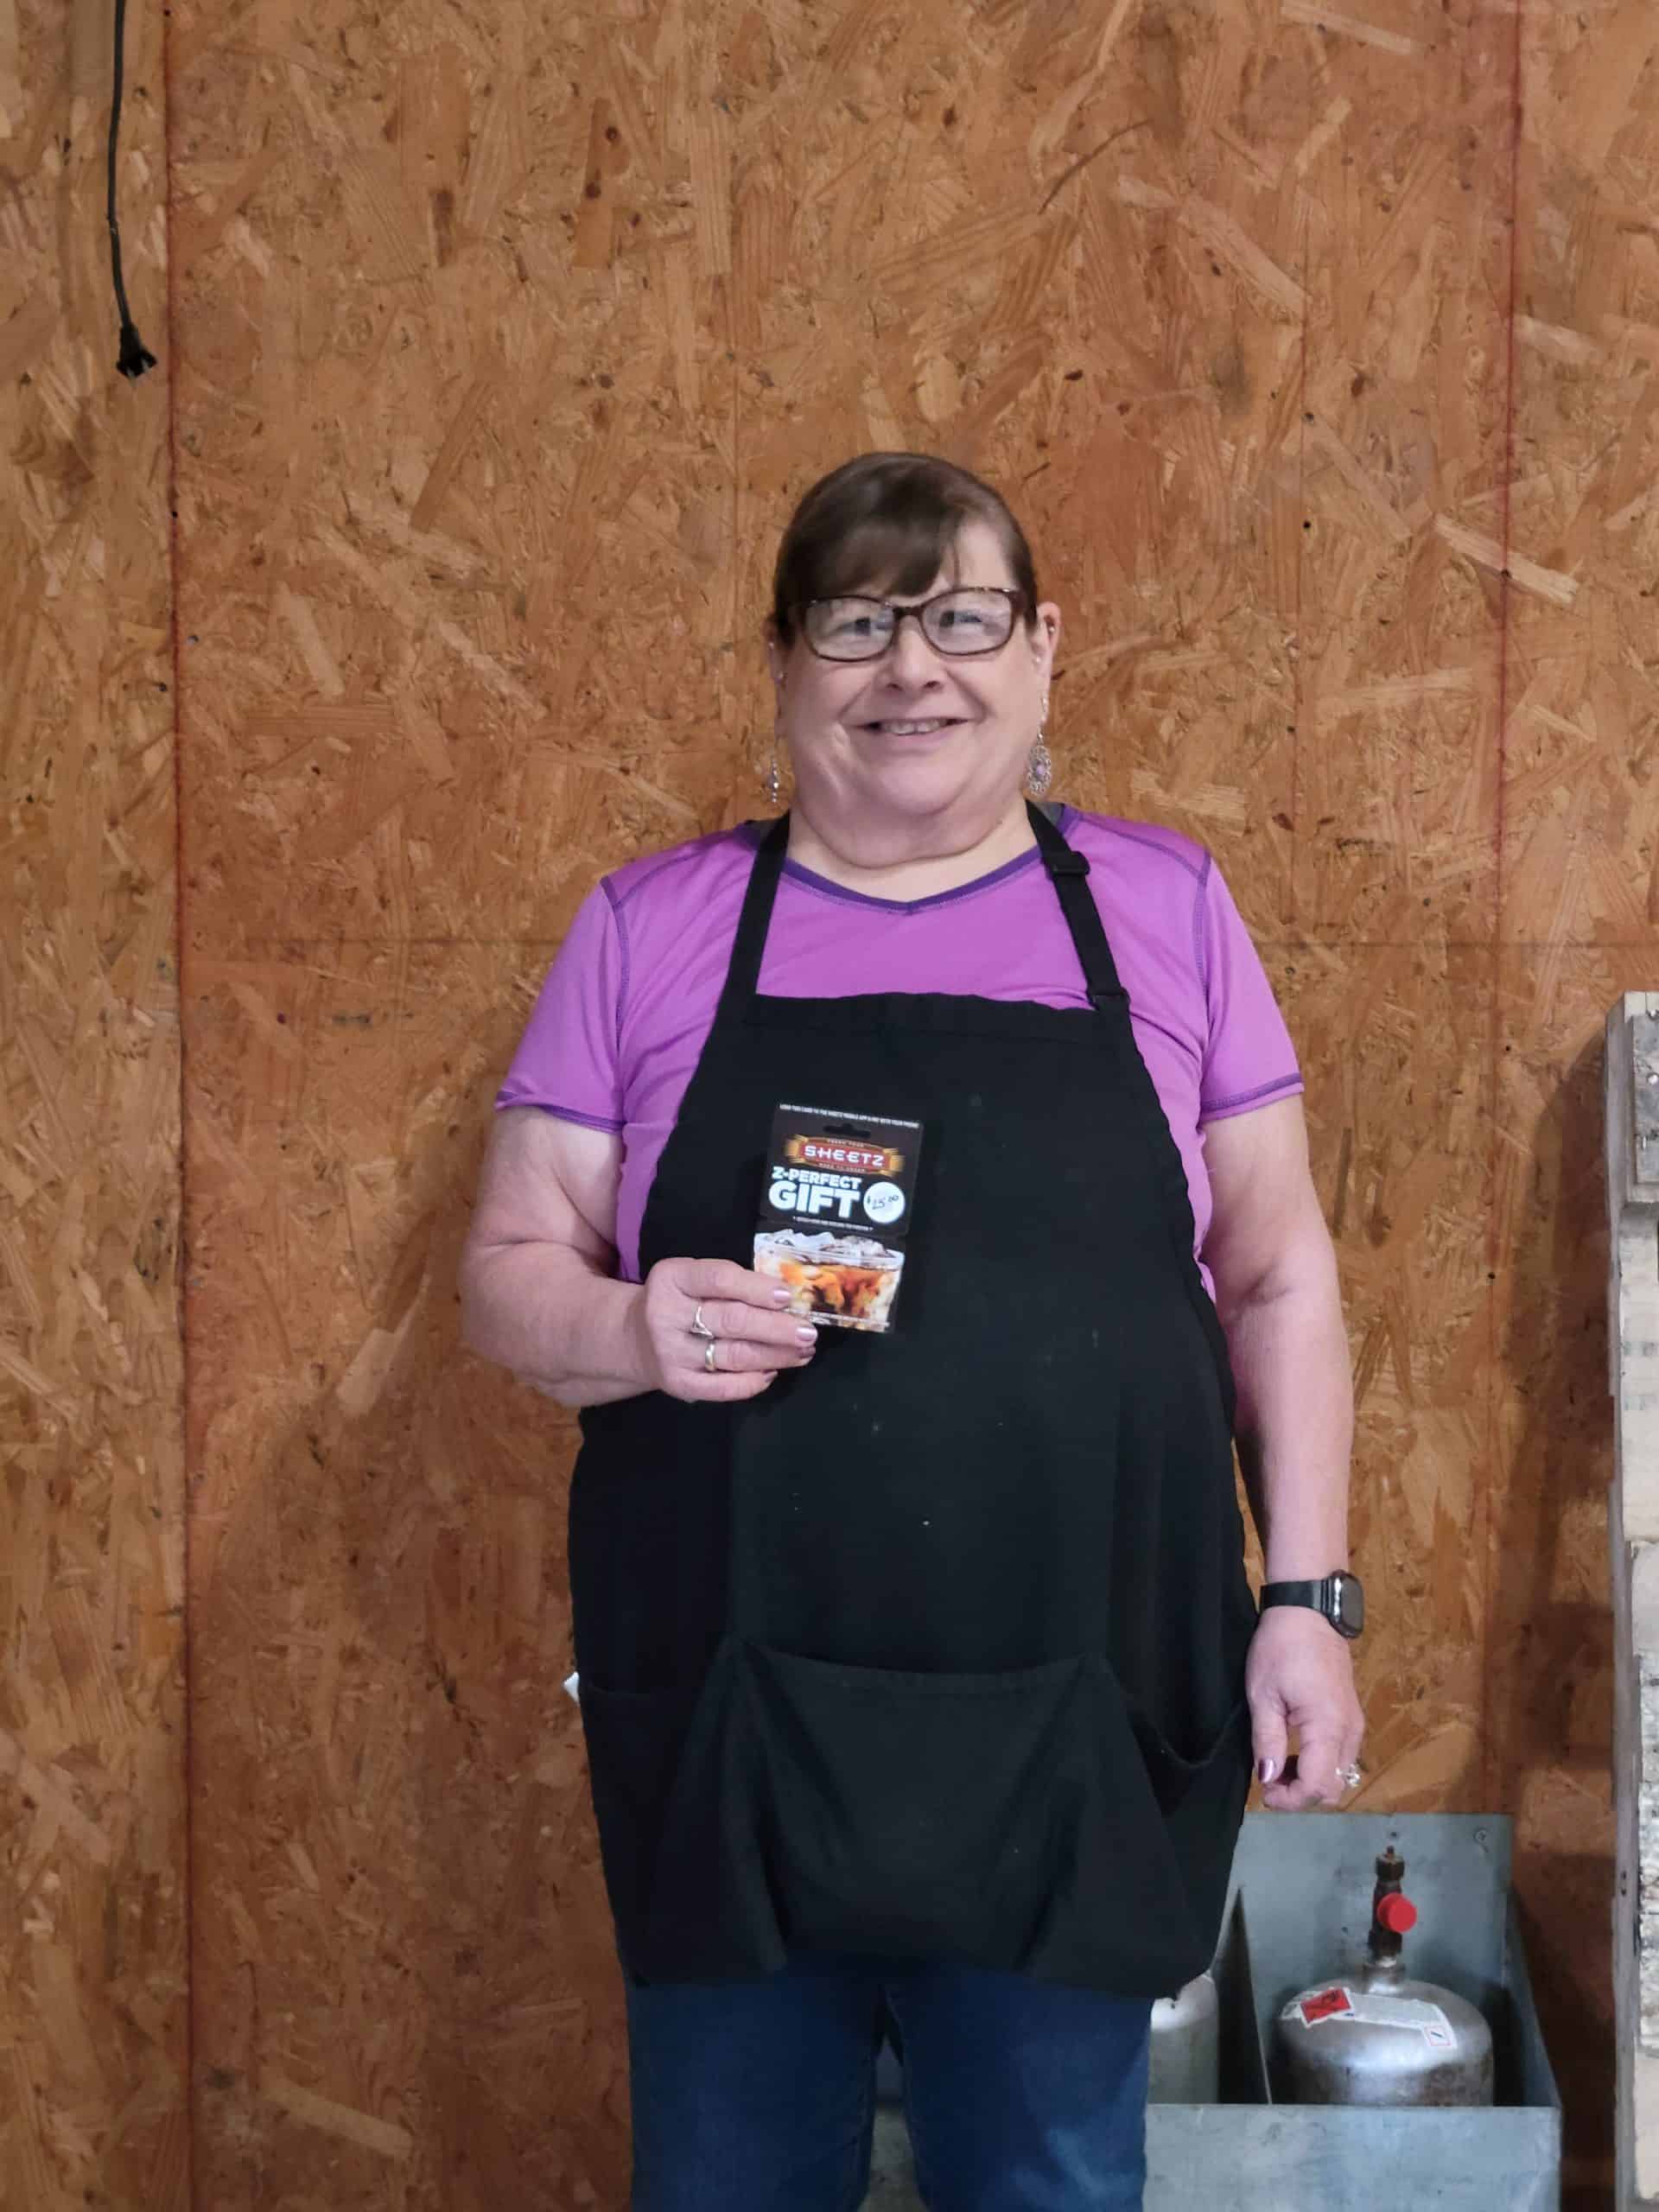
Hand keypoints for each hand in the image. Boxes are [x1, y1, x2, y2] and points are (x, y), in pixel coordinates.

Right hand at [632, 1256, 818, 1404]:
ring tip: (803, 1351)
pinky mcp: (678, 1384)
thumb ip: (732, 1283)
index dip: (757, 1288)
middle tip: (808, 1331)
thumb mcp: (693, 1278)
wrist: (635, 1338)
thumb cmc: (680, 1301)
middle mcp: (666, 1315)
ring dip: (776, 1355)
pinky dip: (754, 1381)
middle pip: (732, 1320)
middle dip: (777, 1327)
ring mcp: (671, 1353)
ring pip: (734, 1355)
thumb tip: (788, 1299)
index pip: (720, 1279)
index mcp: (672, 1278)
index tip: (787, 1296)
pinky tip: (773, 1372)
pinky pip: (724, 1387)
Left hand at [1246, 1605, 1363, 1810]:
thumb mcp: (1263, 1694)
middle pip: (1334, 1786)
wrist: (1308, 1611)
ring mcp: (1355, 1723)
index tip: (1263, 1793)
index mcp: (1329, 1727)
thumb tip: (1268, 1779)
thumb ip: (1267, 1740)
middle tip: (1269, 1780)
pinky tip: (1294, 1750)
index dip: (1290, 1799)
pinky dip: (1319, 1764)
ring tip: (1277, 1764)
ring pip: (1340, 1773)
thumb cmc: (1281, 1648)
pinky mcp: (1352, 1716)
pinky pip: (1341, 1755)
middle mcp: (1350, 1731)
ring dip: (1310, 1779)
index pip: (1318, 1786)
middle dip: (1301, 1794)